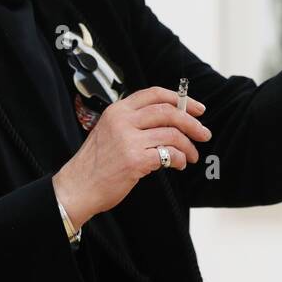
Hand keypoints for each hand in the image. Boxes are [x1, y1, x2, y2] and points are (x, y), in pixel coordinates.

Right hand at [52, 85, 210, 228]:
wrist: (78, 187)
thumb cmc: (96, 163)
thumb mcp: (109, 131)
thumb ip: (134, 122)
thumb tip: (171, 120)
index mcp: (118, 110)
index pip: (154, 94)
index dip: (180, 99)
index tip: (197, 108)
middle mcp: (123, 121)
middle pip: (168, 112)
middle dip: (192, 122)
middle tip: (204, 133)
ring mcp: (128, 140)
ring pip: (172, 134)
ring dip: (188, 146)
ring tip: (191, 155)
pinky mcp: (134, 160)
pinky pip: (168, 154)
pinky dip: (180, 159)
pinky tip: (180, 164)